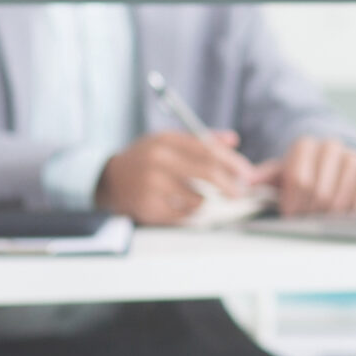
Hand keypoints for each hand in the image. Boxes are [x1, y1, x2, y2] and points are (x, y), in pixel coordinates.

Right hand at [96, 130, 257, 225]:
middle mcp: (158, 161)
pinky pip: (183, 215)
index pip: (208, 150)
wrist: (108, 180)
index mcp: (166, 140)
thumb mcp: (168, 141)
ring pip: (198, 199)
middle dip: (230, 186)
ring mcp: (151, 185)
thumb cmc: (146, 159)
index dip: (232, 163)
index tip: (247, 173)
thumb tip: (233, 140)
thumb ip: (201, 140)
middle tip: (239, 194)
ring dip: (203, 201)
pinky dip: (188, 212)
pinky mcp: (148, 208)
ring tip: (192, 196)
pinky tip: (177, 205)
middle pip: (207, 173)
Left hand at [254, 136, 355, 216]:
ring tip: (323, 217)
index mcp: (305, 145)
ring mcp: (353, 156)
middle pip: (320, 189)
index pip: (300, 179)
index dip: (294, 202)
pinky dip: (354, 206)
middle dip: (311, 211)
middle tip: (307, 219)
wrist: (333, 165)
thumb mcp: (281, 173)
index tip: (291, 214)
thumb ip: (264, 177)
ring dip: (331, 212)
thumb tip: (247, 181)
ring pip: (342, 193)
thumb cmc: (304, 172)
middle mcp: (330, 146)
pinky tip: (344, 212)